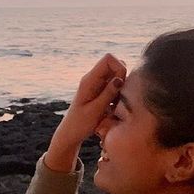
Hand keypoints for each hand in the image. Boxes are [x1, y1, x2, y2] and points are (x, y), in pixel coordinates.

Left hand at [44, 54, 126, 171]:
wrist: (70, 134)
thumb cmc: (80, 124)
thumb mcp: (95, 111)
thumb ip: (108, 94)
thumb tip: (120, 79)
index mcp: (89, 80)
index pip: (109, 58)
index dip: (120, 67)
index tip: (120, 85)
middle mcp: (93, 79)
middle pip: (115, 65)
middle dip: (123, 78)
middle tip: (118, 97)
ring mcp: (97, 85)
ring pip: (117, 76)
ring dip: (121, 89)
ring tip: (114, 105)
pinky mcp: (100, 92)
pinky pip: (114, 87)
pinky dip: (118, 95)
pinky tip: (112, 108)